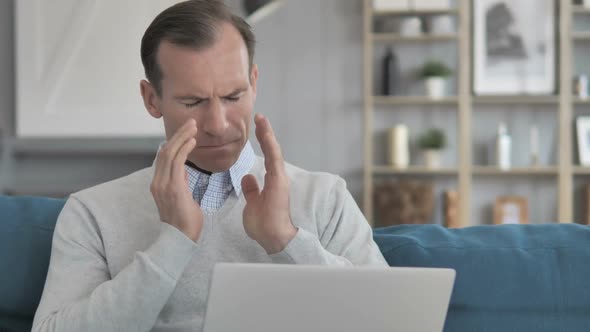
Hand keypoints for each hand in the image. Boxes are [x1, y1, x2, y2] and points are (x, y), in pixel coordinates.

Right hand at [151, 119, 202, 240]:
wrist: (180, 238)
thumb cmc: (184, 221)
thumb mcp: (181, 197)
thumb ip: (180, 183)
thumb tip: (183, 171)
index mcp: (159, 184)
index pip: (164, 157)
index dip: (174, 142)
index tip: (186, 132)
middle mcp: (158, 182)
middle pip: (165, 151)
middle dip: (178, 135)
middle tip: (191, 123)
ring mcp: (163, 185)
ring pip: (170, 153)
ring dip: (182, 138)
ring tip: (193, 127)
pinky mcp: (173, 188)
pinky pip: (177, 162)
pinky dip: (184, 149)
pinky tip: (192, 141)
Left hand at [241, 114, 297, 253]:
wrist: (273, 238)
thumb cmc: (264, 225)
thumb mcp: (252, 204)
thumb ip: (252, 190)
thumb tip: (248, 177)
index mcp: (272, 181)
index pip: (267, 157)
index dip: (262, 142)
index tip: (257, 128)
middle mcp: (277, 177)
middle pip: (272, 150)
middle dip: (266, 133)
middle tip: (259, 117)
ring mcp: (280, 178)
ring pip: (275, 151)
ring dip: (268, 134)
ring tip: (261, 119)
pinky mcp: (279, 181)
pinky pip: (274, 159)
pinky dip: (270, 144)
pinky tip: (265, 133)